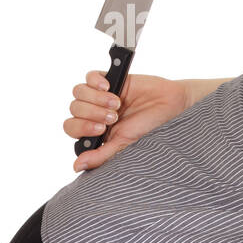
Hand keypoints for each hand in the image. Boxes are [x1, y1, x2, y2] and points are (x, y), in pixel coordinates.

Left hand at [65, 71, 189, 171]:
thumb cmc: (151, 126)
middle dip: (92, 113)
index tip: (102, 129)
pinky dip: (95, 81)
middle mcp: (94, 112)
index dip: (82, 126)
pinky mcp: (108, 79)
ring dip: (96, 98)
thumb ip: (100, 154)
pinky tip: (109, 87)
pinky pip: (89, 76)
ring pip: (79, 92)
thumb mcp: (125, 143)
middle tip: (114, 116)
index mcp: (95, 130)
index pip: (71, 127)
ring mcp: (100, 95)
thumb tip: (76, 166)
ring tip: (117, 102)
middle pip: (74, 108)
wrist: (171, 105)